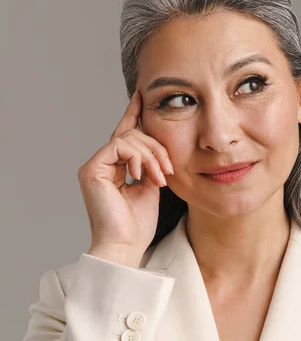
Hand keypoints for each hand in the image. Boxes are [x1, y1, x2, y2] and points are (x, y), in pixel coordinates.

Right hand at [77, 90, 173, 267]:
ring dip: (151, 155)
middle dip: (156, 146)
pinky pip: (119, 146)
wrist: (126, 245)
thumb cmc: (138, 224)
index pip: (125, 134)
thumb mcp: (151, 187)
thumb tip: (157, 148)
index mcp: (115, 167)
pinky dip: (137, 158)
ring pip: (128, 138)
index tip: (142, 95)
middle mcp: (102, 164)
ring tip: (160, 177)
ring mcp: (95, 166)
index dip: (134, 113)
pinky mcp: (91, 170)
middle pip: (132, 134)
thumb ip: (150, 164)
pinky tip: (142, 175)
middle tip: (168, 169)